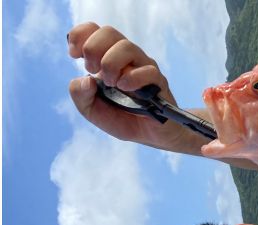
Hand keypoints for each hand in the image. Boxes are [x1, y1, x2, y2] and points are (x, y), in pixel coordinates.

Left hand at [66, 22, 187, 150]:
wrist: (147, 136)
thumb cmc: (121, 118)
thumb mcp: (90, 110)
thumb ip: (80, 95)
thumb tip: (85, 80)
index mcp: (107, 58)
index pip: (94, 30)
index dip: (80, 35)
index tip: (74, 55)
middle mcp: (126, 58)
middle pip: (109, 32)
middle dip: (93, 49)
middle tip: (93, 71)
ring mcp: (143, 68)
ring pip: (127, 47)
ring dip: (111, 64)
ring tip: (111, 84)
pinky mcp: (158, 82)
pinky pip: (148, 71)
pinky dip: (132, 78)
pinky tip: (125, 88)